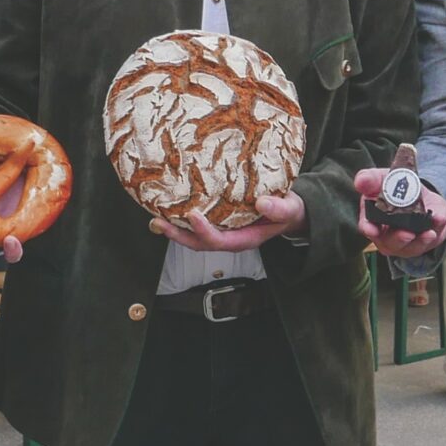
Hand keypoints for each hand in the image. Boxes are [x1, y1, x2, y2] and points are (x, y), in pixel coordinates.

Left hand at [151, 193, 306, 251]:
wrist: (289, 211)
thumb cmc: (288, 211)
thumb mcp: (290, 210)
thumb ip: (279, 208)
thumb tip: (261, 202)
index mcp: (245, 239)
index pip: (219, 241)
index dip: (204, 231)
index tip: (192, 215)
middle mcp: (230, 237)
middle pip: (198, 243)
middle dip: (176, 235)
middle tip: (158, 222)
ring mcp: (223, 230)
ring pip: (193, 235)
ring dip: (174, 228)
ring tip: (155, 217)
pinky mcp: (219, 220)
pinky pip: (197, 222)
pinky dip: (181, 217)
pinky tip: (170, 205)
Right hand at [354, 168, 445, 259]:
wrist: (419, 194)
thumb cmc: (395, 189)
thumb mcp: (382, 179)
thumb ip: (370, 179)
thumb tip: (360, 181)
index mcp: (373, 219)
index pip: (367, 227)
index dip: (369, 229)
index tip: (373, 230)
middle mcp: (387, 235)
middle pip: (390, 243)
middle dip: (398, 239)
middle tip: (407, 234)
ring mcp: (405, 242)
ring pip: (411, 247)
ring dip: (420, 241)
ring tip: (429, 233)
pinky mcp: (423, 241)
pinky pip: (429, 241)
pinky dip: (436, 230)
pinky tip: (439, 221)